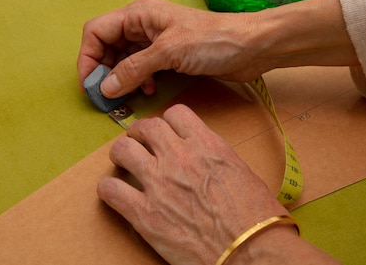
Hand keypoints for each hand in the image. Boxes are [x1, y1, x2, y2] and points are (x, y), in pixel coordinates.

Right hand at [77, 0, 269, 97]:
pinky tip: (149, 90)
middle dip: (103, 70)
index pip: (97, 31)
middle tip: (106, 97)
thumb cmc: (212, 40)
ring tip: (128, 96)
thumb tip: (105, 87)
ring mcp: (156, 41)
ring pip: (123, 59)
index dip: (87, 57)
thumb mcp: (169, 52)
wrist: (250, 46)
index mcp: (138, 14)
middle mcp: (143, 25)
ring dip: (122, 78)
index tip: (90, 85)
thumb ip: (134, 69)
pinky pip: (141, 68)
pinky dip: (139, 80)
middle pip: (107, 46)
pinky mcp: (168, 56)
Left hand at [96, 104, 292, 264]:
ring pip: (123, 150)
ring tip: (124, 162)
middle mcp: (180, 157)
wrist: (251, 251)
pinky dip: (109, 190)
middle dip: (140, 133)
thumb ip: (214, 157)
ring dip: (122, 154)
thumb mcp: (240, 171)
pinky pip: (110, 190)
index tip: (166, 131)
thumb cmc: (256, 217)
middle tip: (139, 142)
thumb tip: (203, 160)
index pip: (176, 114)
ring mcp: (159, 183)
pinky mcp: (144, 214)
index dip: (168, 122)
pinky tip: (115, 194)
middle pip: (146, 127)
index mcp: (207, 145)